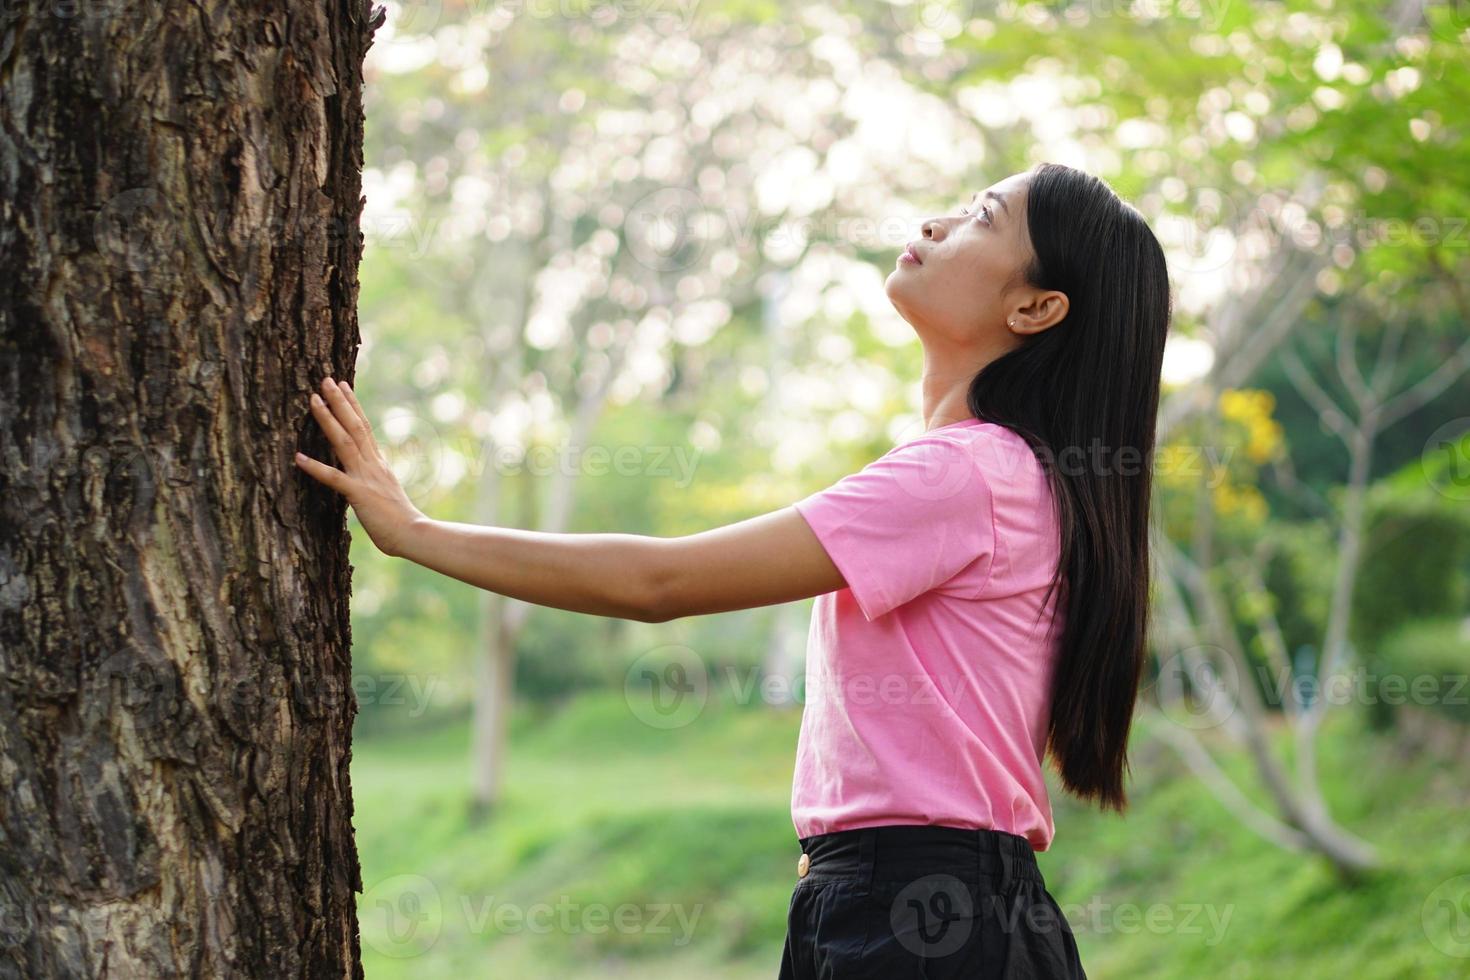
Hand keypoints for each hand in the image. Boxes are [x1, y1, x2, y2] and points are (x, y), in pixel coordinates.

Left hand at [294, 376, 426, 556]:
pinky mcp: (359, 494)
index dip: (352, 405)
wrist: (414, 534)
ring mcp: (366, 477)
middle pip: (354, 426)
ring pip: (344, 442)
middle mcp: (372, 464)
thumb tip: (365, 479)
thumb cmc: (400, 522)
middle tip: (325, 379)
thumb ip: (374, 482)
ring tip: (313, 399)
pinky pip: (334, 478)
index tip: (342, 385)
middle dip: (339, 401)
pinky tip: (298, 457)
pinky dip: (316, 467)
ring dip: (328, 419)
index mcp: (378, 464)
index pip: (364, 428)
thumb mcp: (385, 494)